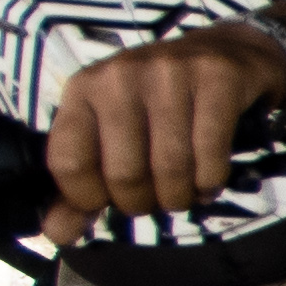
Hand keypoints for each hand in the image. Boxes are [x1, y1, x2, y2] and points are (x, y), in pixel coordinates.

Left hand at [38, 21, 285, 245]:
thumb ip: (83, 186)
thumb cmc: (161, 103)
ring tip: (186, 190)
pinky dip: (211, 181)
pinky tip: (210, 178)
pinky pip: (210, 156)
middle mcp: (120, 75)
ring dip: (181, 197)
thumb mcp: (113, 134)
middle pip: (124, 174)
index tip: (110, 200)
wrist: (227, 51)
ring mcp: (169, 72)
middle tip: (156, 198)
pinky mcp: (216, 78)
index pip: (69, 163)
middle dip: (143, 203)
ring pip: (170, 169)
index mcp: (84, 89)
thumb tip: (58, 234)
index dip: (89, 199)